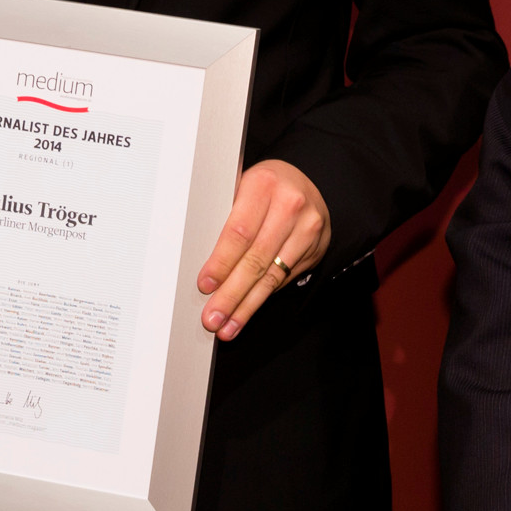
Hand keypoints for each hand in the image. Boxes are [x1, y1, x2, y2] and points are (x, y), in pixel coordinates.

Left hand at [194, 158, 329, 341]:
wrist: (306, 184)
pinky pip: (284, 280)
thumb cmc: (264, 187)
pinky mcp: (315, 249)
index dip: (221, 263)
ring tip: (227, 326)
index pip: (239, 232)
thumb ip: (225, 216)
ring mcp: (307, 229)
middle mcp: (289, 206)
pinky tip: (247, 312)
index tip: (206, 285)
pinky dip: (262, 298)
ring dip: (247, 306)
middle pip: (256, 259)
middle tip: (213, 318)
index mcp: (263, 185)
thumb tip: (195, 257)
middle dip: (232, 294)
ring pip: (272, 276)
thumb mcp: (242, 186)